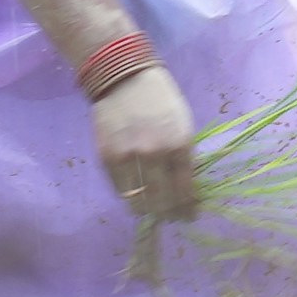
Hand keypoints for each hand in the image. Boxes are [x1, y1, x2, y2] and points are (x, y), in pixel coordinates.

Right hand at [86, 65, 204, 225]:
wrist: (123, 77)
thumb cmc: (160, 99)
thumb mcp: (183, 124)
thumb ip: (184, 156)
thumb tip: (185, 188)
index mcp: (180, 143)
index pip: (186, 189)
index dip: (188, 208)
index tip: (190, 216)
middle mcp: (155, 153)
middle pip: (163, 200)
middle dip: (170, 214)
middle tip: (173, 218)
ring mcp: (128, 157)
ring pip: (139, 201)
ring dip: (148, 211)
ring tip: (153, 211)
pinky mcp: (107, 157)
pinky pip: (119, 190)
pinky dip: (129, 197)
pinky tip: (135, 196)